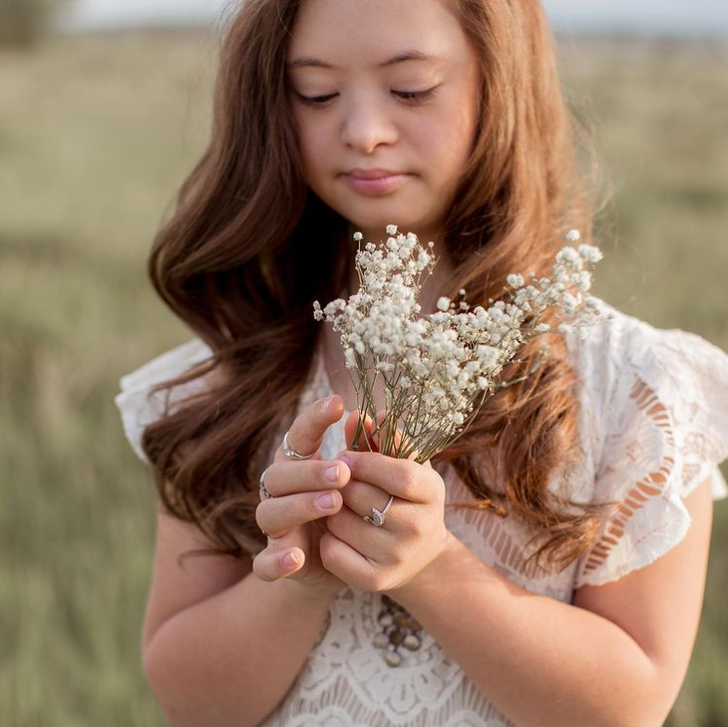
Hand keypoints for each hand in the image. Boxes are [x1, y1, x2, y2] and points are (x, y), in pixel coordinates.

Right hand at [252, 395, 350, 598]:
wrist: (355, 559)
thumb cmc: (358, 505)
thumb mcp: (369, 477)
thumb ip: (367, 449)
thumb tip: (369, 417)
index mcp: (300, 464)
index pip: (299, 436)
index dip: (314, 419)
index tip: (338, 403)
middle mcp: (281, 492)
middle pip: (278, 475)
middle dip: (309, 472)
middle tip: (342, 473)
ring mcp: (278, 528)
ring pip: (269, 512)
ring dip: (298, 506)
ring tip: (334, 503)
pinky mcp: (278, 562)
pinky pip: (264, 563)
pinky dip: (275, 561)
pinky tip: (297, 558)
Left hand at [319, 411, 455, 593]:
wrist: (415, 556)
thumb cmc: (403, 496)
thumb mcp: (401, 463)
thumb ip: (380, 438)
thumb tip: (359, 416)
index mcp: (432, 492)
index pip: (398, 474)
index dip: (365, 462)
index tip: (344, 456)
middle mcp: (421, 528)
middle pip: (363, 497)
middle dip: (341, 483)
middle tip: (335, 480)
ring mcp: (399, 558)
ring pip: (342, 522)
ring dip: (330, 509)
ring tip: (337, 505)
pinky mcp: (375, 581)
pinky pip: (334, 552)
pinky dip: (327, 539)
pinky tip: (336, 532)